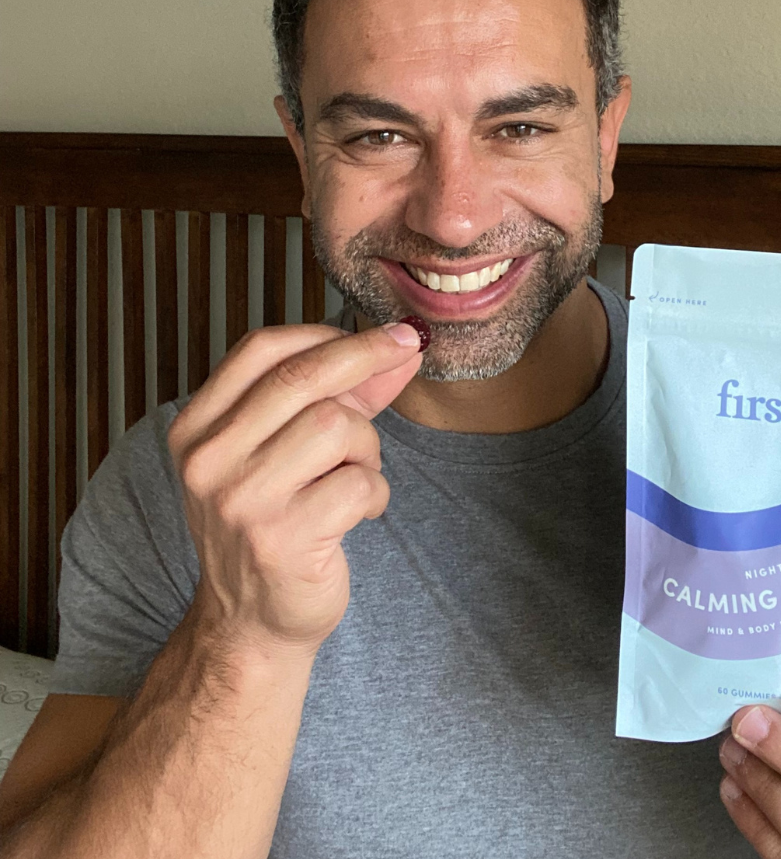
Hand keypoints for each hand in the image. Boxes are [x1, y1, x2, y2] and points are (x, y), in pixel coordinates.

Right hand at [168, 321, 423, 657]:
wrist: (250, 623)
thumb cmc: (273, 524)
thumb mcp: (287, 451)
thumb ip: (340, 396)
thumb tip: (401, 346)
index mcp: (197, 428)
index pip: (261, 350)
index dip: (328, 332)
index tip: (381, 332)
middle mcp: (208, 460)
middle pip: (302, 378)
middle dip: (367, 357)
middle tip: (409, 349)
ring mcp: (241, 500)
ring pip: (336, 427)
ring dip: (367, 448)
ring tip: (357, 476)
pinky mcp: (281, 539)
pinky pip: (359, 482)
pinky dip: (374, 492)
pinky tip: (358, 512)